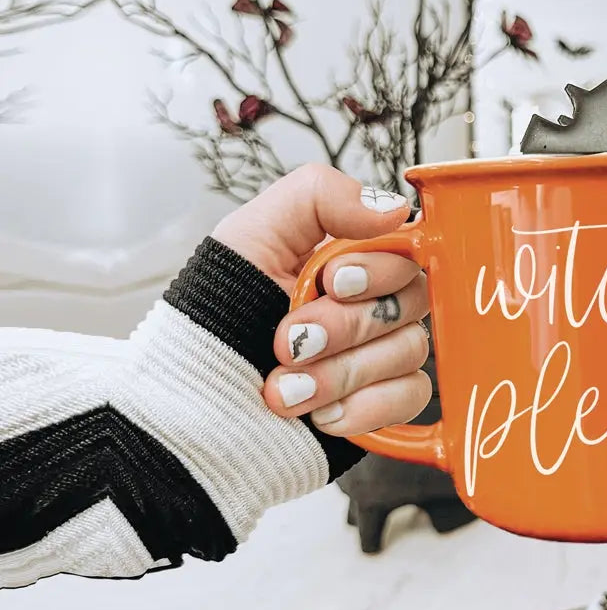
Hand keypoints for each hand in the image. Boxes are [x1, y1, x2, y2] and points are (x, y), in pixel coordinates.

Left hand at [212, 163, 430, 435]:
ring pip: (409, 350)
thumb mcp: (252, 234)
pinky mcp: (383, 403)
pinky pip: (412, 395)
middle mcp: (371, 303)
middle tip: (288, 341)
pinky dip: (364, 407)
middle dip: (344, 324)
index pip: (404, 250)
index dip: (376, 268)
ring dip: (340, 373)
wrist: (191, 404)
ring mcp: (380, 354)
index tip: (332, 281)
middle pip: (410, 300)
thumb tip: (395, 207)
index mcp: (349, 257)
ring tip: (285, 388)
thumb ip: (322, 196)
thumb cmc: (215, 316)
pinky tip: (319, 413)